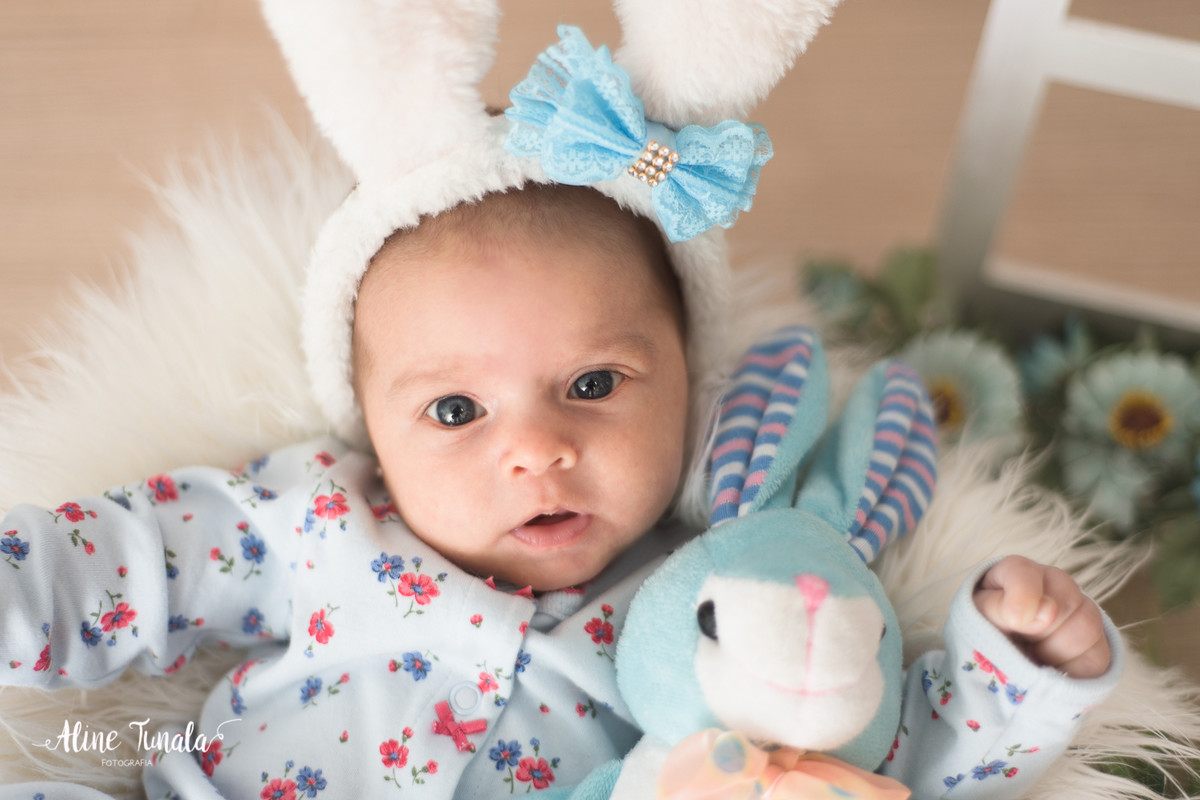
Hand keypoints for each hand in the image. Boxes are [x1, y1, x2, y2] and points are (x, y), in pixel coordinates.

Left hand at [973, 555, 1110, 678]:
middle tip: (1021, 643)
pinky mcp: (1096, 645)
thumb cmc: (982, 634)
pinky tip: (1052, 669)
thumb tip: (1047, 609)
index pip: (1023, 572)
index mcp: (1016, 572)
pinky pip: (1097, 657)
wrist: (1000, 667)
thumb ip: (1000, 608)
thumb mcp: (976, 619)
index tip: (1016, 621)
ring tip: (1034, 656)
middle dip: (1040, 631)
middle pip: (1066, 600)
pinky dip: (1072, 670)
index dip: (1023, 595)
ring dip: (1055, 652)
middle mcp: (1054, 584)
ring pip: (1086, 627)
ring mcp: (1080, 613)